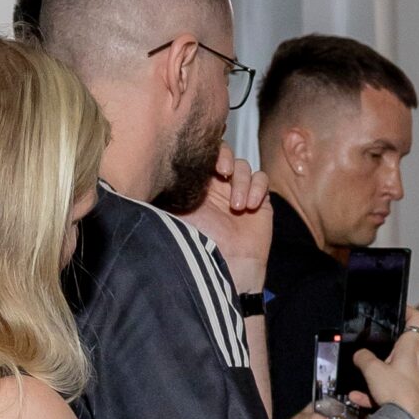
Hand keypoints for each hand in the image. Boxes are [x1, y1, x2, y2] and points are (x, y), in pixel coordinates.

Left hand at [182, 141, 271, 288]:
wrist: (225, 267)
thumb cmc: (198, 245)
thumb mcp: (174, 212)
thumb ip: (168, 189)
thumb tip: (157, 166)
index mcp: (198, 184)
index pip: (204, 154)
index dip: (209, 151)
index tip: (209, 164)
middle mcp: (218, 186)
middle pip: (226, 152)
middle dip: (226, 158)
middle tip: (223, 173)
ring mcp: (239, 192)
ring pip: (244, 166)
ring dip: (241, 182)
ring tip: (237, 206)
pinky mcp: (259, 201)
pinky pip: (261, 179)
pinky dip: (257, 188)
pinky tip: (250, 206)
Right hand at [354, 317, 418, 418]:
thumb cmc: (398, 394)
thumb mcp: (373, 371)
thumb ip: (363, 358)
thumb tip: (359, 355)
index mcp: (411, 348)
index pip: (417, 319)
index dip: (408, 311)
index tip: (397, 311)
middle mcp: (417, 361)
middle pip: (401, 347)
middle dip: (384, 349)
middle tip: (369, 352)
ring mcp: (416, 379)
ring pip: (394, 370)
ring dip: (377, 374)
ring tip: (361, 381)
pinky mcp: (412, 395)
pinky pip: (392, 389)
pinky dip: (376, 391)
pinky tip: (360, 398)